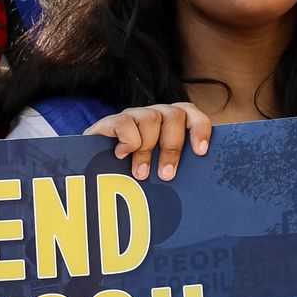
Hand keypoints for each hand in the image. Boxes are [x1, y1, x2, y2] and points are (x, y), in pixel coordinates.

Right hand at [86, 102, 214, 181]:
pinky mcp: (110, 122)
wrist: (95, 173)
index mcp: (170, 123)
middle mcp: (153, 115)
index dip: (199, 128)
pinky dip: (127, 142)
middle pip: (174, 115)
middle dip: (172, 147)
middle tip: (166, 175)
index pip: (191, 113)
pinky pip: (124, 123)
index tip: (201, 152)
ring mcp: (132, 116)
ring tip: (141, 174)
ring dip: (147, 149)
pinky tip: (121, 156)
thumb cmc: (135, 175)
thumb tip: (198, 182)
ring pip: (150, 118)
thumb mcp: (159, 170)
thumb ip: (175, 166)